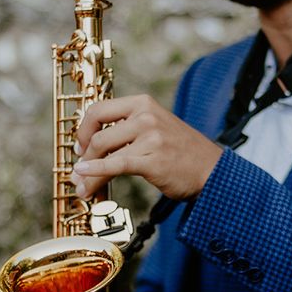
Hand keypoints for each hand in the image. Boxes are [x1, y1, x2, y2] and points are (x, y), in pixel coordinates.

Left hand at [71, 95, 222, 200]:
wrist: (212, 171)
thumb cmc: (181, 153)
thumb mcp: (156, 127)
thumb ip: (129, 128)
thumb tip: (93, 143)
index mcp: (143, 104)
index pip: (99, 109)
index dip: (84, 130)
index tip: (81, 147)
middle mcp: (146, 116)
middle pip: (98, 132)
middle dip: (83, 155)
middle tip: (79, 171)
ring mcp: (150, 137)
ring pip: (103, 151)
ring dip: (87, 172)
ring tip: (82, 188)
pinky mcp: (153, 159)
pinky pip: (116, 165)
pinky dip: (96, 173)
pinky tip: (85, 181)